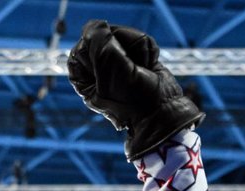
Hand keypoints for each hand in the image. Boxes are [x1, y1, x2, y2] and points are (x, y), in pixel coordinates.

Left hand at [66, 21, 203, 159]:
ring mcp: (117, 62)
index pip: (82, 45)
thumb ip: (98, 40)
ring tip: (141, 69)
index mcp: (82, 76)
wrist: (162, 110)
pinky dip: (148, 51)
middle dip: (122, 47)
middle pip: (104, 35)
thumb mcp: (109, 67)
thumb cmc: (133, 98)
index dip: (99, 49)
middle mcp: (97, 68)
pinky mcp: (135, 58)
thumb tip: (96, 24)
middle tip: (129, 68)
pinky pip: (140, 40)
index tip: (110, 66)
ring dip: (138, 49)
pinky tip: (149, 66)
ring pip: (124, 35)